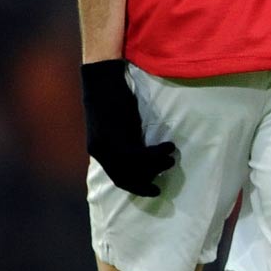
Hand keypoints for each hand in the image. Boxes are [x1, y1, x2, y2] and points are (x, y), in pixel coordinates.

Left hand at [81, 59, 176, 197]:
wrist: (104, 81)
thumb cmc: (113, 99)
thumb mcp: (119, 126)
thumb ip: (127, 141)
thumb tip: (144, 156)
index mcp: (99, 150)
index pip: (118, 177)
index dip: (136, 186)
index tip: (154, 190)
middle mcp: (99, 151)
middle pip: (124, 177)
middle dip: (146, 181)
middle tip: (164, 180)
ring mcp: (105, 145)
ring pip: (133, 167)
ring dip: (155, 165)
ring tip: (171, 159)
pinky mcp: (114, 136)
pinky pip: (138, 154)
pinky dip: (156, 153)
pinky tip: (170, 146)